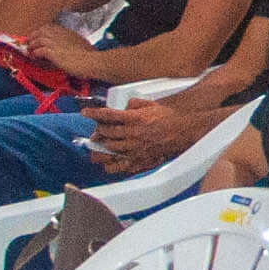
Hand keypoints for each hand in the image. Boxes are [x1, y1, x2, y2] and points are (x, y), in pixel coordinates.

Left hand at [25, 21, 101, 70]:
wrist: (91, 61)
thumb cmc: (90, 56)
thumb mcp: (81, 44)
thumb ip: (73, 43)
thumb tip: (68, 47)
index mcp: (67, 32)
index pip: (50, 27)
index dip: (42, 32)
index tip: (38, 37)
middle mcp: (60, 34)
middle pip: (41, 31)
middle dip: (33, 36)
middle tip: (29, 43)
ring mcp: (56, 42)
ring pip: (38, 40)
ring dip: (32, 45)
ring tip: (29, 51)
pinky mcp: (53, 52)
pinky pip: (39, 51)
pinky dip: (34, 54)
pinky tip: (33, 57)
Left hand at [90, 96, 208, 173]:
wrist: (182, 129)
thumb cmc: (168, 117)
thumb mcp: (150, 104)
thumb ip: (133, 104)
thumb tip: (124, 105)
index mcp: (134, 118)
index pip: (107, 115)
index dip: (93, 113)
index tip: (85, 112)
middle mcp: (132, 134)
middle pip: (106, 133)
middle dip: (98, 131)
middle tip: (96, 130)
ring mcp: (135, 149)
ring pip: (109, 149)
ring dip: (101, 146)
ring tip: (97, 145)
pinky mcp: (140, 160)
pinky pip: (120, 166)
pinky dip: (111, 165)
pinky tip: (107, 162)